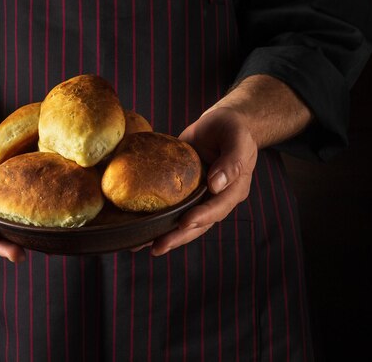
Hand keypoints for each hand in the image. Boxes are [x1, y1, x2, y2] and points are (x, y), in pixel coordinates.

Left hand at [150, 106, 257, 255]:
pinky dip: (155, 218)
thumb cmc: (232, 129)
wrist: (221, 124)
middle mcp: (215, 200)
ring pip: (182, 221)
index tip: (184, 223)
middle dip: (178, 236)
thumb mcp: (236, 139)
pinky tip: (136, 227)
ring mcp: (198, 198)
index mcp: (233, 190)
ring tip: (140, 246)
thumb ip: (231, 161)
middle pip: (198, 224)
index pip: (217, 208)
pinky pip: (170, 207)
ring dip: (163, 234)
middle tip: (158, 247)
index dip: (201, 217)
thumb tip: (216, 185)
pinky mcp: (183, 192)